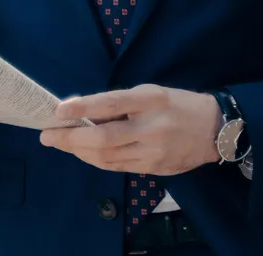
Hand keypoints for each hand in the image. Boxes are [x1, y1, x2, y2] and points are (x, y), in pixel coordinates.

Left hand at [39, 85, 220, 175]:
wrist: (215, 129)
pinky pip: (118, 167)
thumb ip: (121, 103)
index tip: (58, 110)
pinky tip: (83, 153)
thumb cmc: (177, 104)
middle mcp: (152, 127)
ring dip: (79, 151)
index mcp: (151, 100)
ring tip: (61, 143)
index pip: (112, 103)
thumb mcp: (151, 93)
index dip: (83, 107)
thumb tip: (83, 112)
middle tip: (47, 135)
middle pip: (104, 139)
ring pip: (107, 157)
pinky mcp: (155, 168)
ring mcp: (154, 151)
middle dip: (70, 139)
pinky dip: (96, 160)